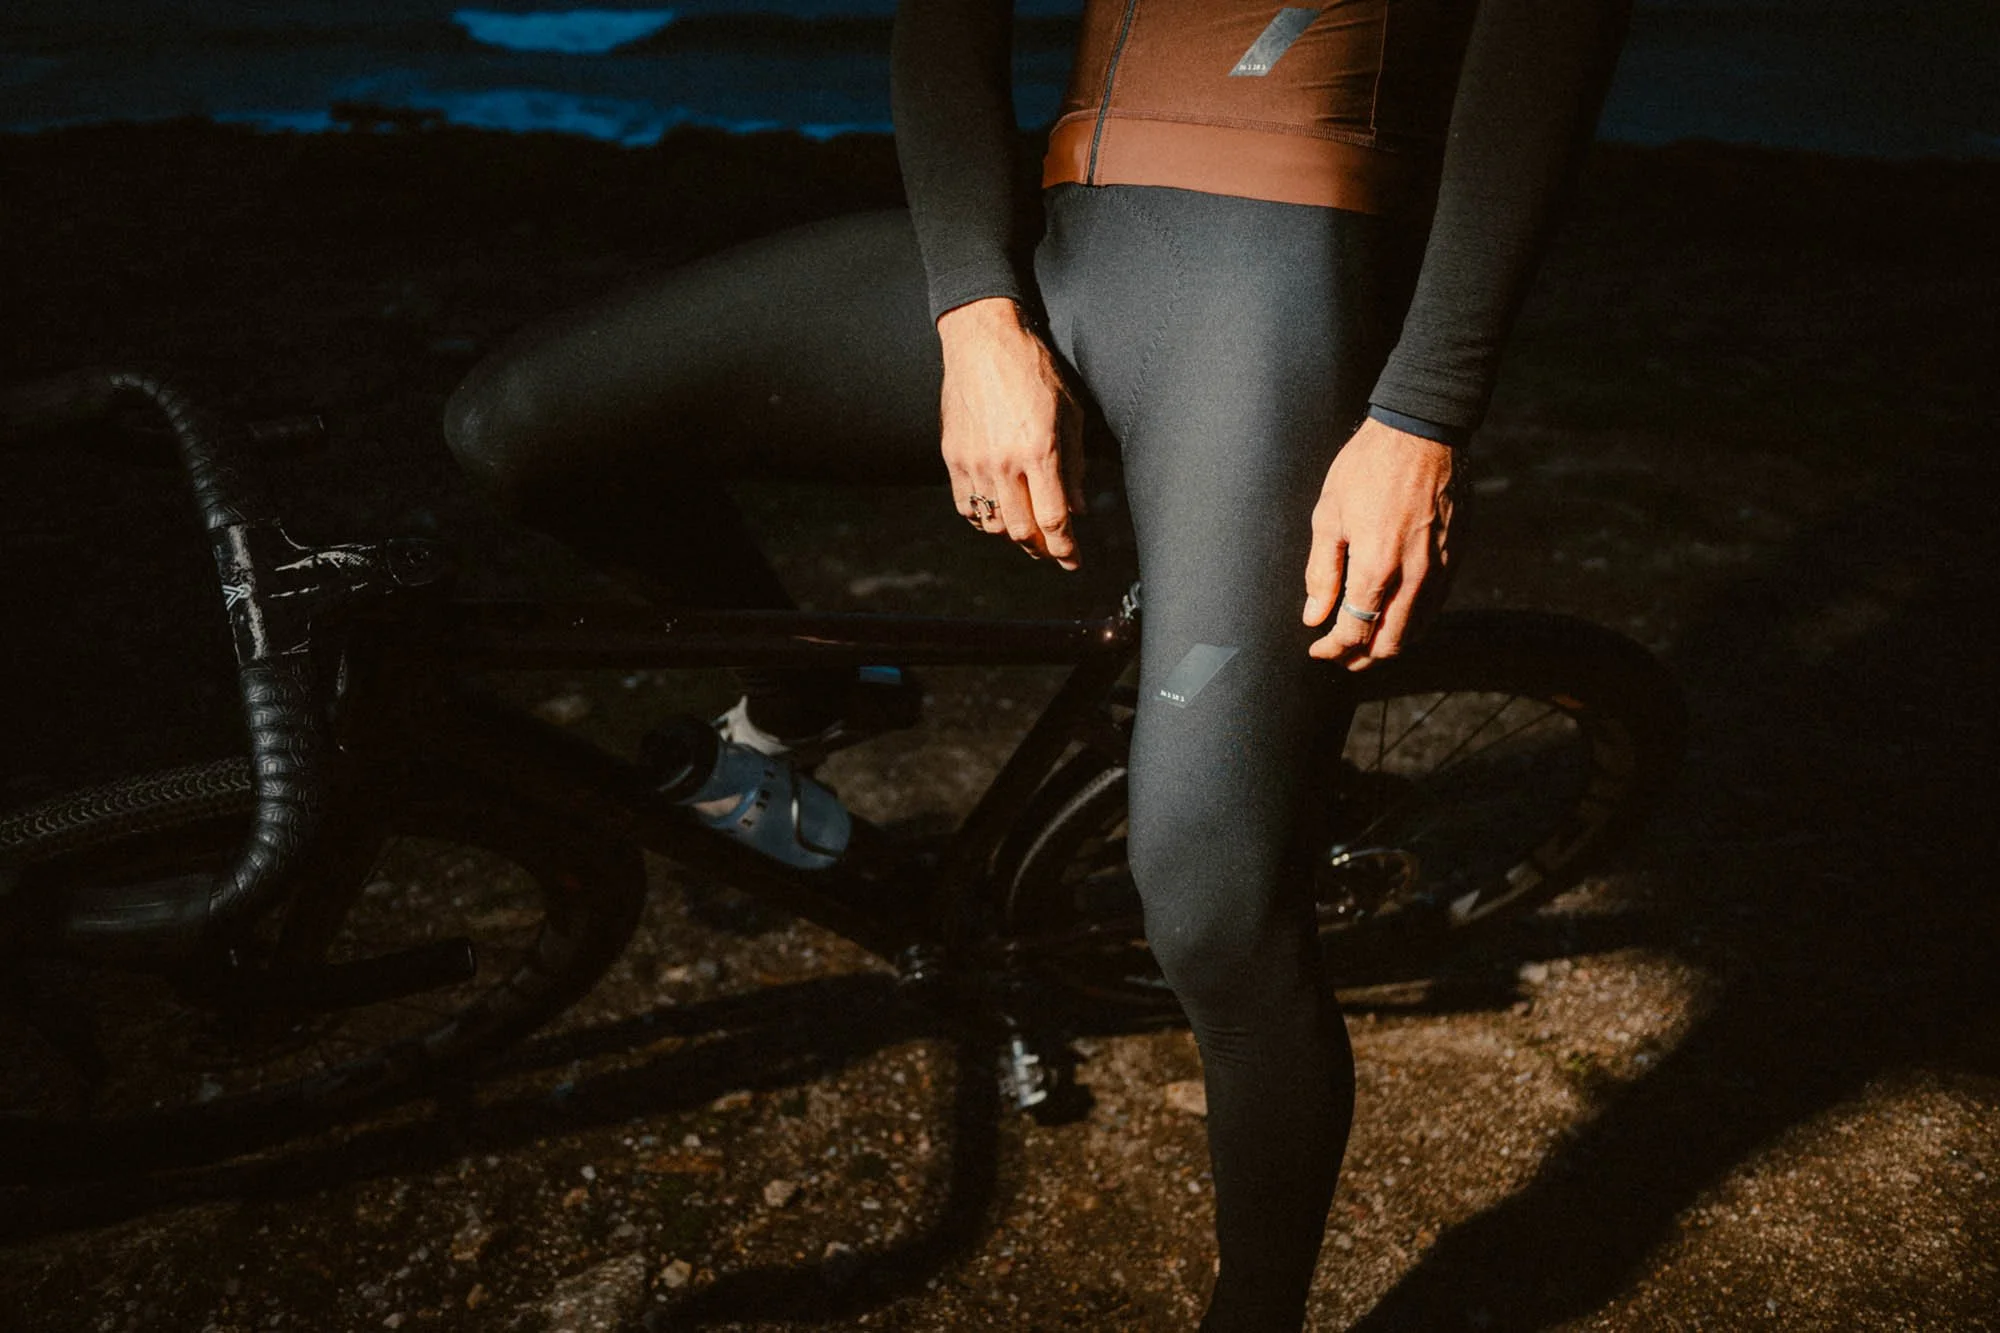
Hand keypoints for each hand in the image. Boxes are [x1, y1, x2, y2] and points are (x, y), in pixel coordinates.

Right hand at [935, 297, 1084, 569]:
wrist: (983, 341)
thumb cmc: (1033, 369)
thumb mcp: (1070, 413)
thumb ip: (1074, 465)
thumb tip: (1079, 509)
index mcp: (1040, 450)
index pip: (1054, 520)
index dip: (1066, 548)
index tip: (1074, 560)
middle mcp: (1005, 462)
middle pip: (1022, 531)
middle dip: (1042, 549)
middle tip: (1054, 551)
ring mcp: (974, 462)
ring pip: (992, 524)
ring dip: (1013, 535)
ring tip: (1028, 533)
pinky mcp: (953, 456)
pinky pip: (966, 506)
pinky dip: (984, 519)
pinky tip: (998, 513)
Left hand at [1302, 417, 1457, 668]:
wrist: (1422, 432)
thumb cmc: (1368, 467)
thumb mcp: (1329, 515)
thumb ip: (1321, 572)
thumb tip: (1313, 616)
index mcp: (1377, 567)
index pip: (1355, 632)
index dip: (1333, 649)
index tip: (1317, 649)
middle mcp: (1414, 576)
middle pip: (1390, 643)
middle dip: (1360, 657)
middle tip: (1339, 654)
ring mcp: (1440, 569)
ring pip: (1416, 630)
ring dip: (1388, 644)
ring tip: (1363, 642)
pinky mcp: (1455, 558)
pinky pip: (1435, 607)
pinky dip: (1412, 623)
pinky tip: (1393, 616)